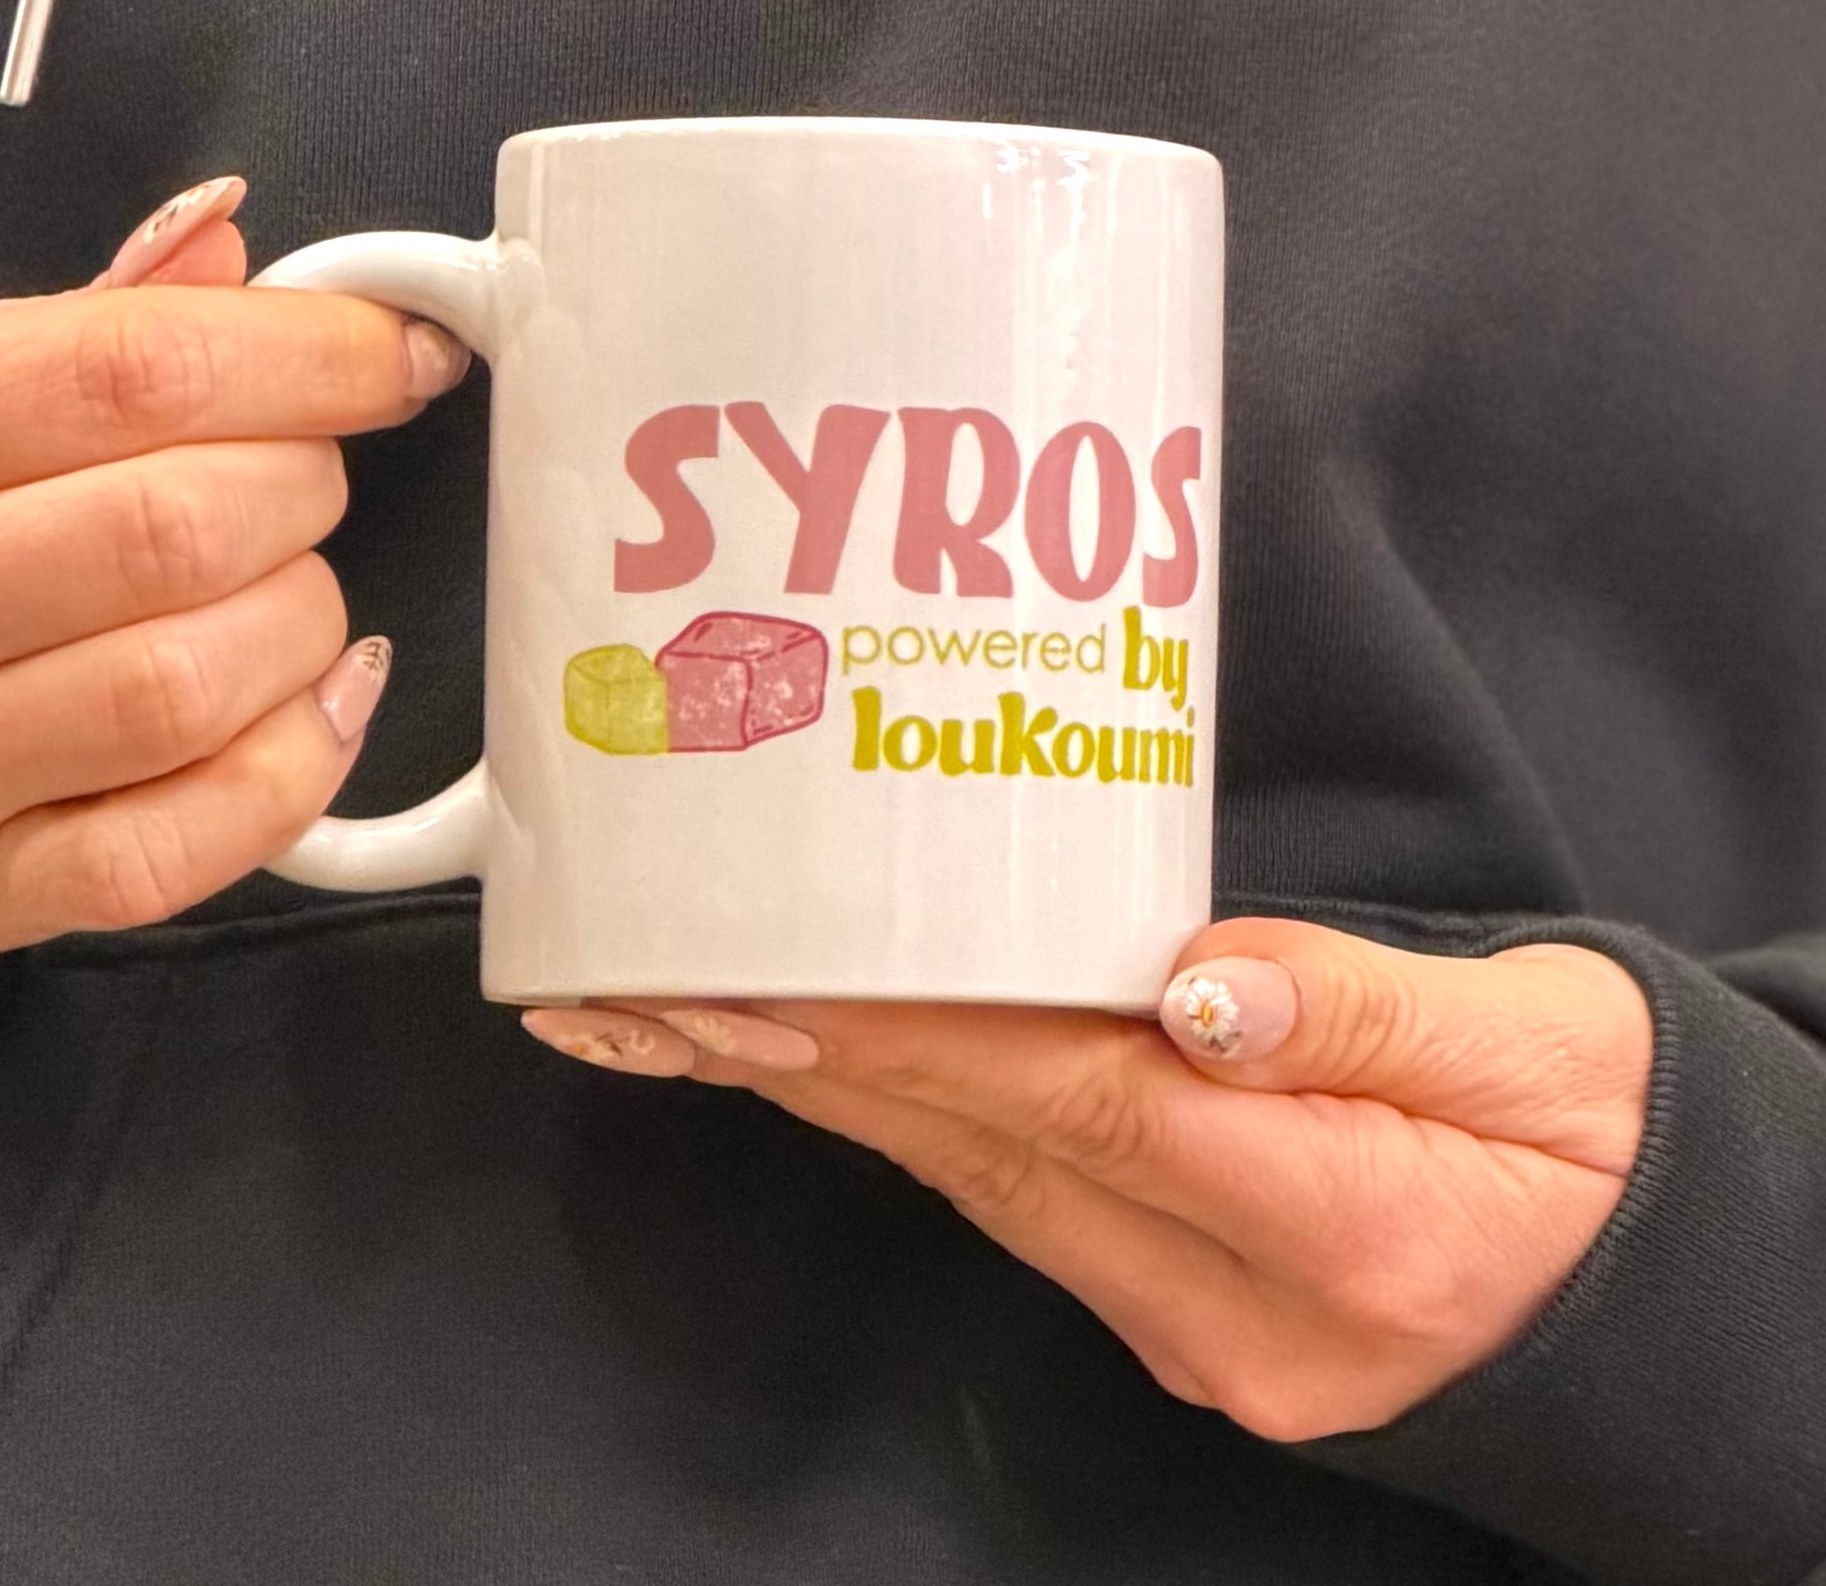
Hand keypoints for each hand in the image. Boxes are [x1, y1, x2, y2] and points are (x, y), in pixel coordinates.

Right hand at [0, 178, 470, 973]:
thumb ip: (67, 326)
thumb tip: (229, 243)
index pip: (135, 370)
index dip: (313, 354)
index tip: (395, 354)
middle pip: (185, 526)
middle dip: (305, 485)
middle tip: (300, 477)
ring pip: (194, 684)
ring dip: (302, 625)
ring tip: (278, 590)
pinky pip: (180, 849)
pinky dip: (291, 769)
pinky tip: (300, 707)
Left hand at [520, 919, 1652, 1440]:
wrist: (1651, 1296)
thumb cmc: (1601, 1147)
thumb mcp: (1545, 1046)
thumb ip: (1364, 1009)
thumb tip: (1201, 986)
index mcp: (1343, 1222)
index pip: (1077, 1104)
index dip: (910, 1035)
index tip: (761, 980)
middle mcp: (1239, 1305)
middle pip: (990, 1153)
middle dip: (813, 1064)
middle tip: (654, 986)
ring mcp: (1198, 1325)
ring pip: (985, 1184)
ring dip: (838, 1096)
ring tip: (696, 1014)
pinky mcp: (1181, 1309)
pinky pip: (1020, 1202)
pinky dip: (919, 1125)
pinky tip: (837, 1067)